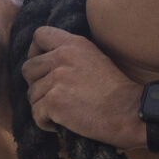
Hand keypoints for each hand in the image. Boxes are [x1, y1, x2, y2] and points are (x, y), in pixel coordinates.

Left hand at [21, 26, 143, 147]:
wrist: (130, 112)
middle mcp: (62, 58)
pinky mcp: (54, 102)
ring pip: (32, 95)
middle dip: (37, 85)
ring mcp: (56, 80)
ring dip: (44, 107)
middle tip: (53, 97)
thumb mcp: (96, 59)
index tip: (43, 67)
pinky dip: (47, 123)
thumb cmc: (118, 92)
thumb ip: (72, 56)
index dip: (35, 52)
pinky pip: (36, 115)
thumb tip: (48, 65)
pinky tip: (63, 124)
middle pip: (28, 69)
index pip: (40, 35)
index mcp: (74, 44)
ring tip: (65, 113)